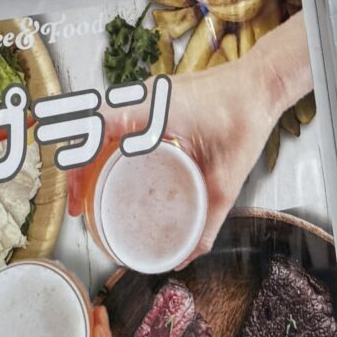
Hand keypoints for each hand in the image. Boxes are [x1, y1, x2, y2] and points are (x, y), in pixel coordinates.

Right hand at [66, 15, 311, 256]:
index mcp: (151, 110)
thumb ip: (209, 220)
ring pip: (99, 122)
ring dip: (88, 153)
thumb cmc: (244, 118)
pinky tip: (110, 164)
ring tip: (89, 189)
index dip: (76, 168)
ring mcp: (146, 94)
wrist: (260, 83)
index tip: (78, 200)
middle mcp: (142, 97)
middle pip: (87, 129)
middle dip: (76, 168)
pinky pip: (116, 118)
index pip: (93, 132)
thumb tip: (190, 252)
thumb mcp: (227, 178)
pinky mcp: (154, 96)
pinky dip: (105, 142)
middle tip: (79, 205)